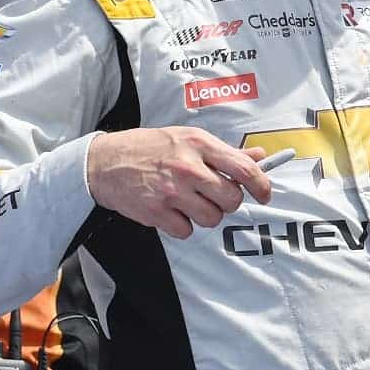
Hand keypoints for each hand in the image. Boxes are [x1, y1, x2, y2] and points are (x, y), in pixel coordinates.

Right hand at [86, 126, 275, 238]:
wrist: (105, 162)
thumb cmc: (150, 148)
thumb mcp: (189, 139)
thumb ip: (225, 152)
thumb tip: (259, 156)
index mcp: (199, 144)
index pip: (244, 168)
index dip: (261, 185)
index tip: (264, 194)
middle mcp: (188, 168)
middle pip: (231, 199)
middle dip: (228, 202)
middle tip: (215, 195)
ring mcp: (171, 191)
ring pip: (212, 218)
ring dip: (205, 214)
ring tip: (189, 201)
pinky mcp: (156, 212)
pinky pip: (186, 231)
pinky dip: (182, 225)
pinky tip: (171, 209)